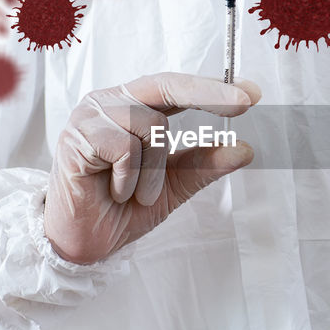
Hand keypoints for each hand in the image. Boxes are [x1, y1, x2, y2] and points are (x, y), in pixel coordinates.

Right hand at [44, 73, 259, 263]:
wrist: (83, 242)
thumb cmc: (122, 207)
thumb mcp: (174, 186)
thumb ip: (204, 165)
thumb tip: (244, 148)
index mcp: (133, 106)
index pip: (176, 88)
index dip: (213, 88)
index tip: (252, 93)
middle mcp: (112, 102)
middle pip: (166, 86)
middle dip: (209, 94)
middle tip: (244, 103)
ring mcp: (91, 115)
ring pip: (150, 125)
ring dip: (154, 170)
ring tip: (135, 192)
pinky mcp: (77, 135)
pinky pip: (125, 148)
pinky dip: (129, 177)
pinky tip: (114, 190)